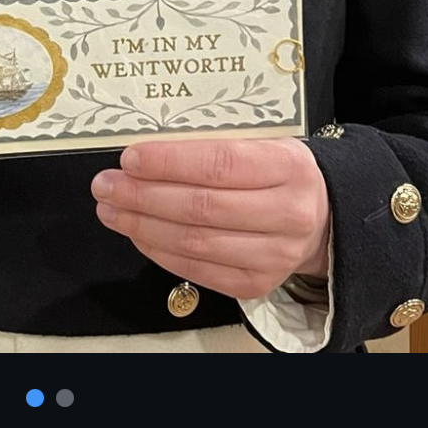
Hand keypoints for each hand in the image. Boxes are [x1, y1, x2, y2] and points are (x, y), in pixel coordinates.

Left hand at [91, 136, 330, 297]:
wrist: (322, 216)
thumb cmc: (278, 172)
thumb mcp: (261, 142)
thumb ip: (212, 143)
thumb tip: (145, 151)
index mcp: (289, 166)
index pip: (220, 164)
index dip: (169, 162)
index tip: (129, 158)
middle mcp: (288, 213)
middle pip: (201, 207)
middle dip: (143, 196)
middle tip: (105, 184)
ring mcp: (275, 255)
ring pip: (195, 242)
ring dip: (142, 225)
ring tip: (111, 208)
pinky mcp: (258, 284)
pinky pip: (198, 270)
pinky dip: (160, 251)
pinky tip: (138, 233)